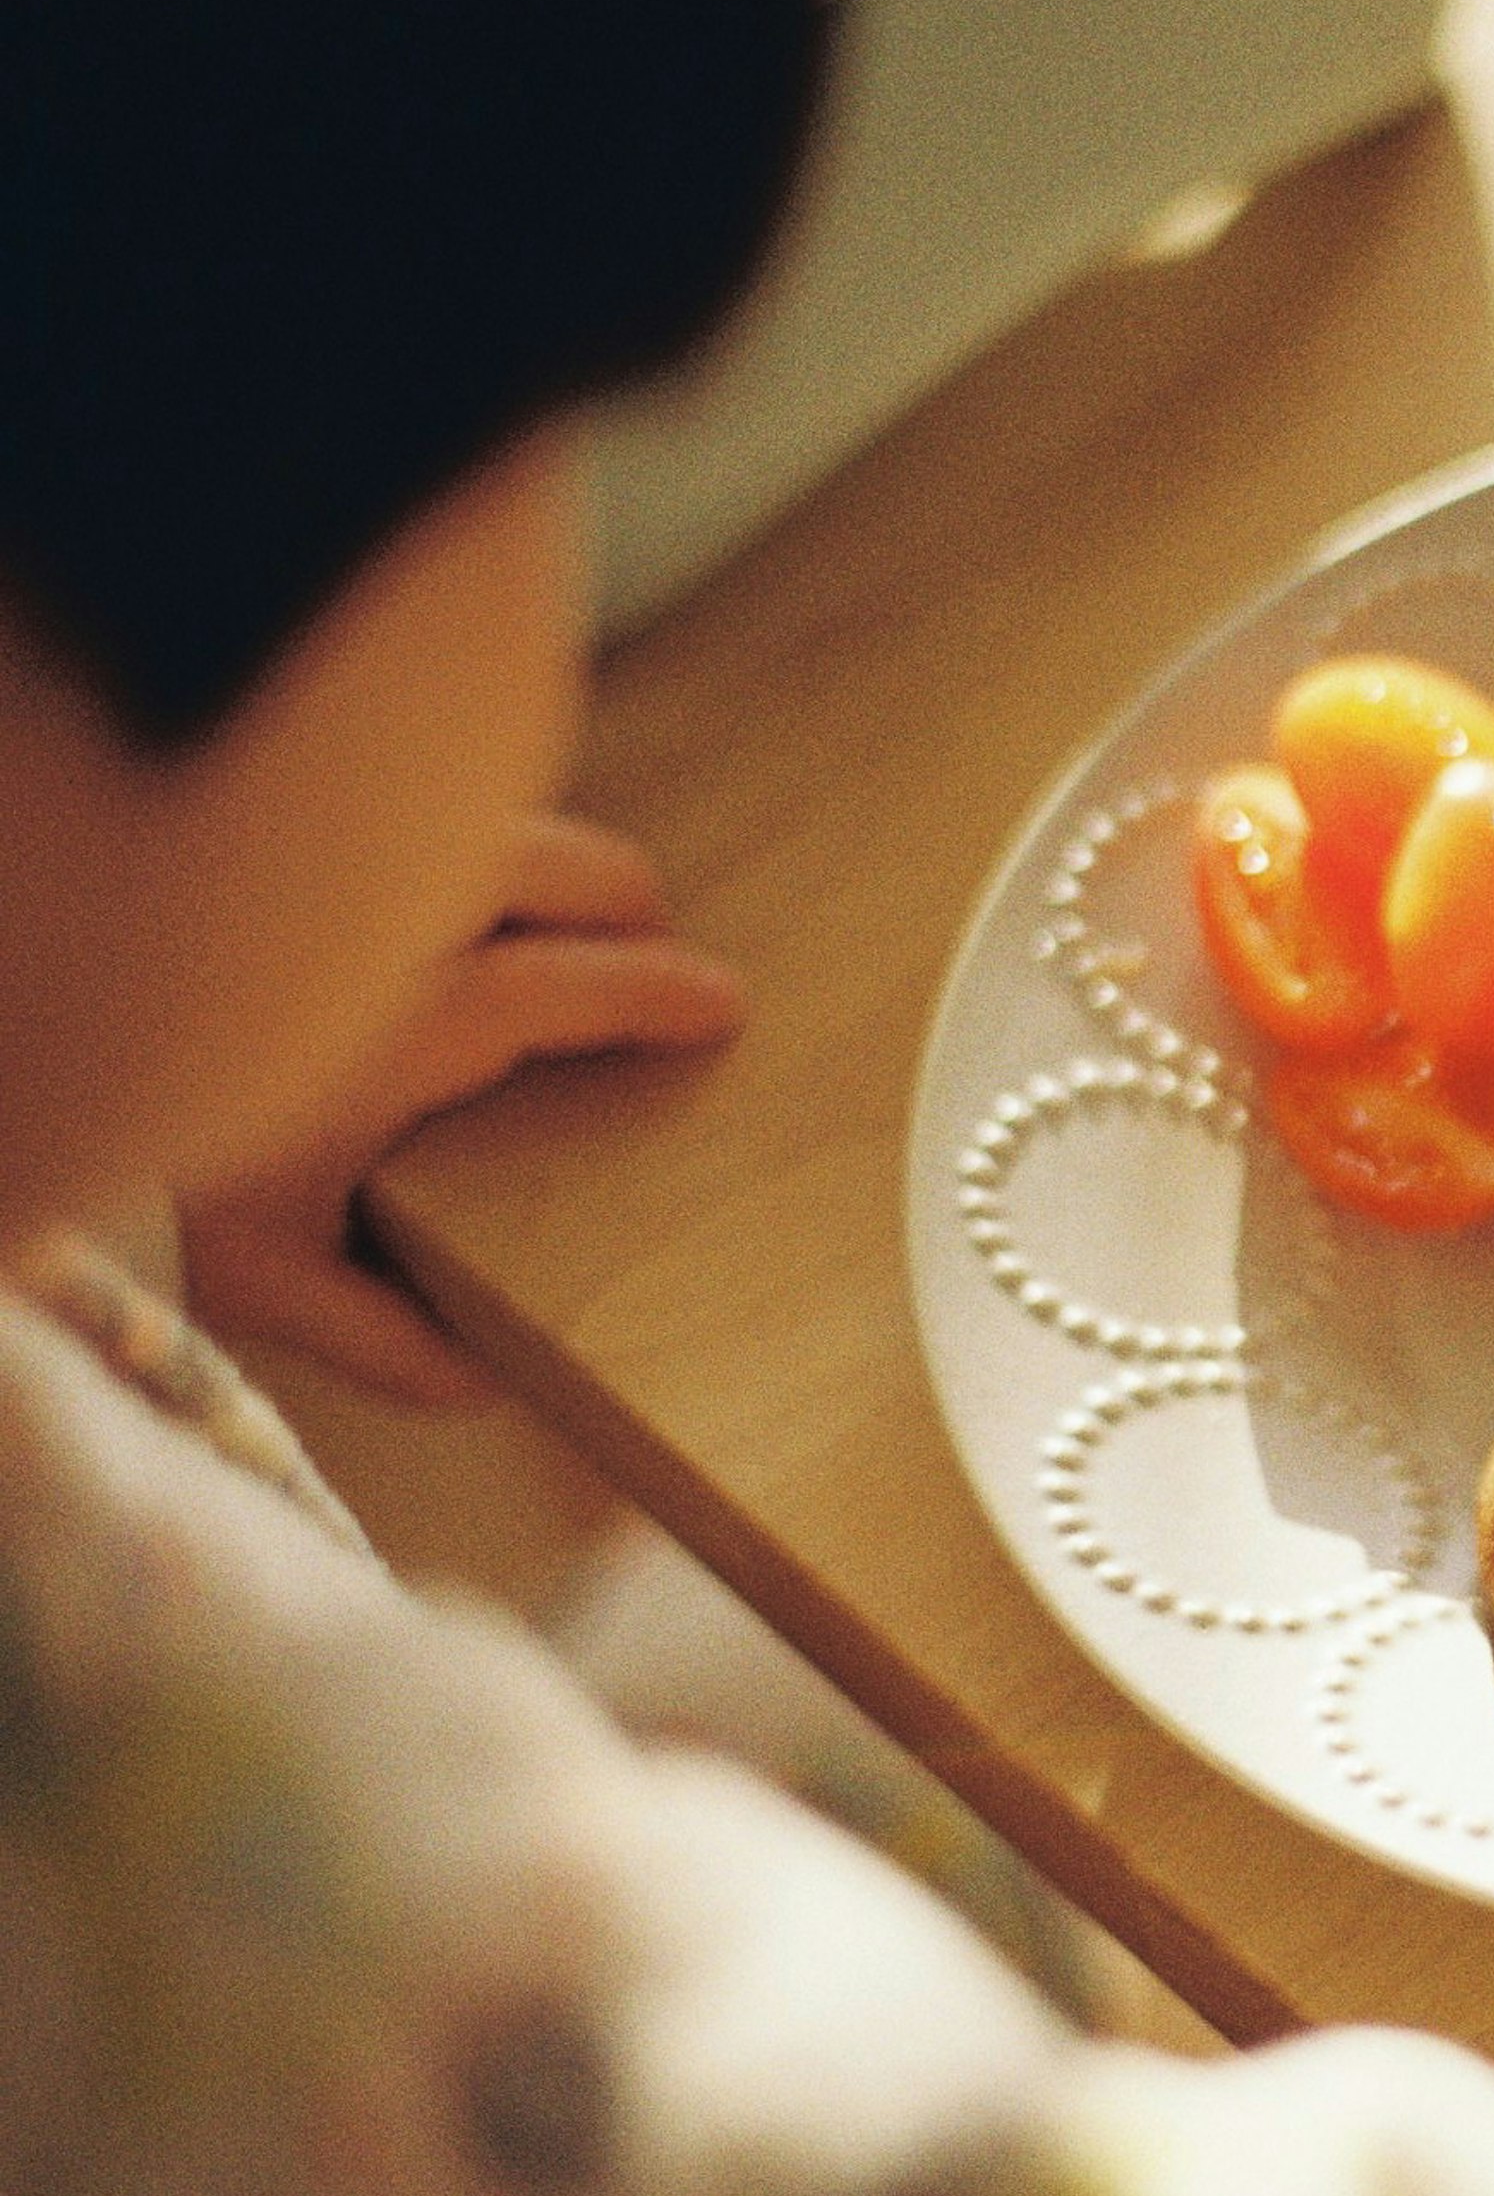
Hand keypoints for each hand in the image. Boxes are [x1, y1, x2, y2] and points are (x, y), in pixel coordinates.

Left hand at [179, 814, 744, 1404]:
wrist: (24, 1074)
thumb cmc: (127, 1184)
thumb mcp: (253, 1279)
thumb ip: (380, 1334)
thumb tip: (486, 1378)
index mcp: (389, 1031)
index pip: (551, 987)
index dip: (649, 993)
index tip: (721, 1005)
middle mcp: (366, 930)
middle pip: (533, 859)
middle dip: (617, 893)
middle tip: (655, 940)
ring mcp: (318, 873)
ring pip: (463, 820)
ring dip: (530, 859)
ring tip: (559, 916)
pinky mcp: (273, 848)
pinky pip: (395, 816)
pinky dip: (447, 843)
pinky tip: (440, 892)